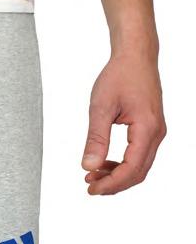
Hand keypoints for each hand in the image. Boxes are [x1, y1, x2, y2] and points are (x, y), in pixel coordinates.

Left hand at [82, 52, 165, 194]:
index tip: (91, 188)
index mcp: (146, 128)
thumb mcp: (101, 107)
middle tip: (90, 185)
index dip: (110, 184)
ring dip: (117, 177)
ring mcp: (155, 132)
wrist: (135, 55)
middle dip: (113, 185)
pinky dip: (122, 166)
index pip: (131, 169)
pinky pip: (139, 157)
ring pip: (139, 168)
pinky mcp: (150, 130)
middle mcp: (156, 133)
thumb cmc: (120, 74)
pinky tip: (104, 165)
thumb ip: (95, 139)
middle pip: (137, 174)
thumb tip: (88, 166)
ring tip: (94, 176)